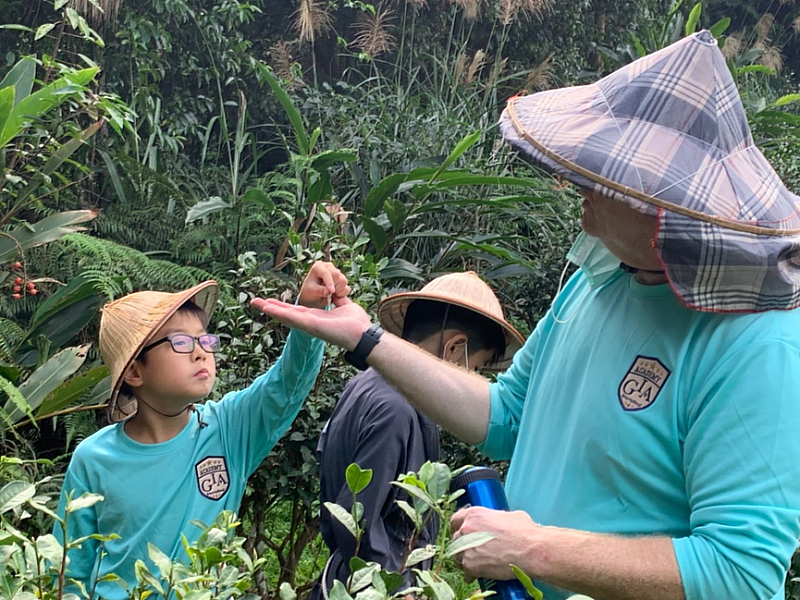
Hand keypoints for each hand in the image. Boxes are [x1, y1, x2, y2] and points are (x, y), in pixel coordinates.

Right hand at [250, 296, 370, 350]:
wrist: (364, 334)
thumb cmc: (357, 323)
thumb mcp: (345, 305)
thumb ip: (338, 299)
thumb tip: (335, 292)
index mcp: (316, 317)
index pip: (296, 310)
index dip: (282, 306)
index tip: (270, 301)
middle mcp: (310, 322)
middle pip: (286, 313)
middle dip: (270, 308)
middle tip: (254, 302)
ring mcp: (309, 325)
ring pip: (286, 316)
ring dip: (270, 310)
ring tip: (256, 303)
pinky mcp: (311, 326)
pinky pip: (293, 318)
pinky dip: (279, 313)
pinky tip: (268, 309)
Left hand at [297, 261, 350, 307]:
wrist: (313, 296)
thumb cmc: (309, 291)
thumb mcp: (311, 291)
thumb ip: (319, 290)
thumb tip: (328, 292)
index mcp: (319, 266)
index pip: (326, 273)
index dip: (330, 282)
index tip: (331, 291)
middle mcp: (329, 267)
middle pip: (337, 275)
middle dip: (333, 286)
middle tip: (327, 294)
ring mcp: (337, 273)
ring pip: (343, 281)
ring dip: (338, 291)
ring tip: (330, 295)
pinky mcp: (342, 280)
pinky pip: (347, 288)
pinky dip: (342, 294)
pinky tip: (335, 296)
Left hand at [450, 507, 538, 581]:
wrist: (531, 550)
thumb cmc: (524, 532)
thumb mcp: (509, 516)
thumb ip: (496, 518)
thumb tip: (498, 523)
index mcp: (474, 514)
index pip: (455, 520)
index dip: (458, 527)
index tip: (461, 532)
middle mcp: (466, 529)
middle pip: (455, 539)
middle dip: (462, 545)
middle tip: (471, 550)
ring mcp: (466, 548)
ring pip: (457, 555)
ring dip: (464, 559)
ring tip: (474, 563)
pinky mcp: (470, 565)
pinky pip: (466, 572)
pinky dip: (471, 575)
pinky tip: (478, 575)